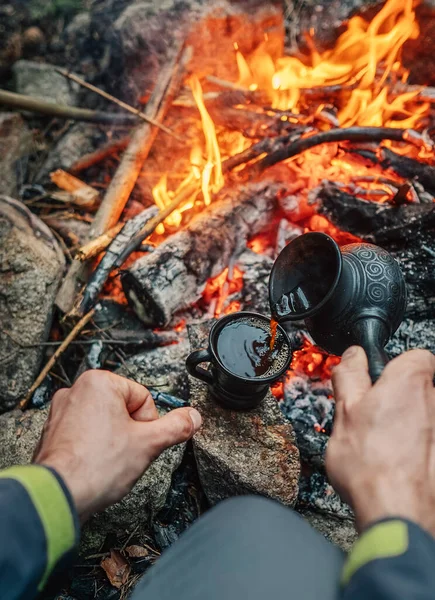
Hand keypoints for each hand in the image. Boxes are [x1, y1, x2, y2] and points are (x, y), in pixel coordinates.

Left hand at [33, 370, 201, 521]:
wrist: (58, 496)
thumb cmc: (96, 467)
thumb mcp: (149, 444)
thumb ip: (176, 427)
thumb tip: (193, 417)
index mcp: (99, 382)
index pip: (143, 398)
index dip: (148, 425)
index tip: (139, 442)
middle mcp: (76, 390)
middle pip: (124, 409)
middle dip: (130, 433)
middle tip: (124, 454)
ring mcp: (61, 411)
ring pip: (105, 422)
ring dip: (113, 441)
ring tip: (107, 461)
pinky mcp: (53, 432)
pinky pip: (86, 434)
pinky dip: (93, 448)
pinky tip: (93, 465)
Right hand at [326, 346, 434, 533]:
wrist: (398, 515)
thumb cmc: (372, 465)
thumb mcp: (344, 411)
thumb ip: (350, 376)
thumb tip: (353, 356)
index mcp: (411, 380)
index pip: (414, 355)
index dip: (391, 368)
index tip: (374, 384)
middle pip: (418, 389)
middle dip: (397, 400)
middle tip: (372, 421)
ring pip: (423, 419)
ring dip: (407, 428)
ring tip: (383, 449)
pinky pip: (428, 443)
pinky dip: (417, 450)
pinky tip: (398, 466)